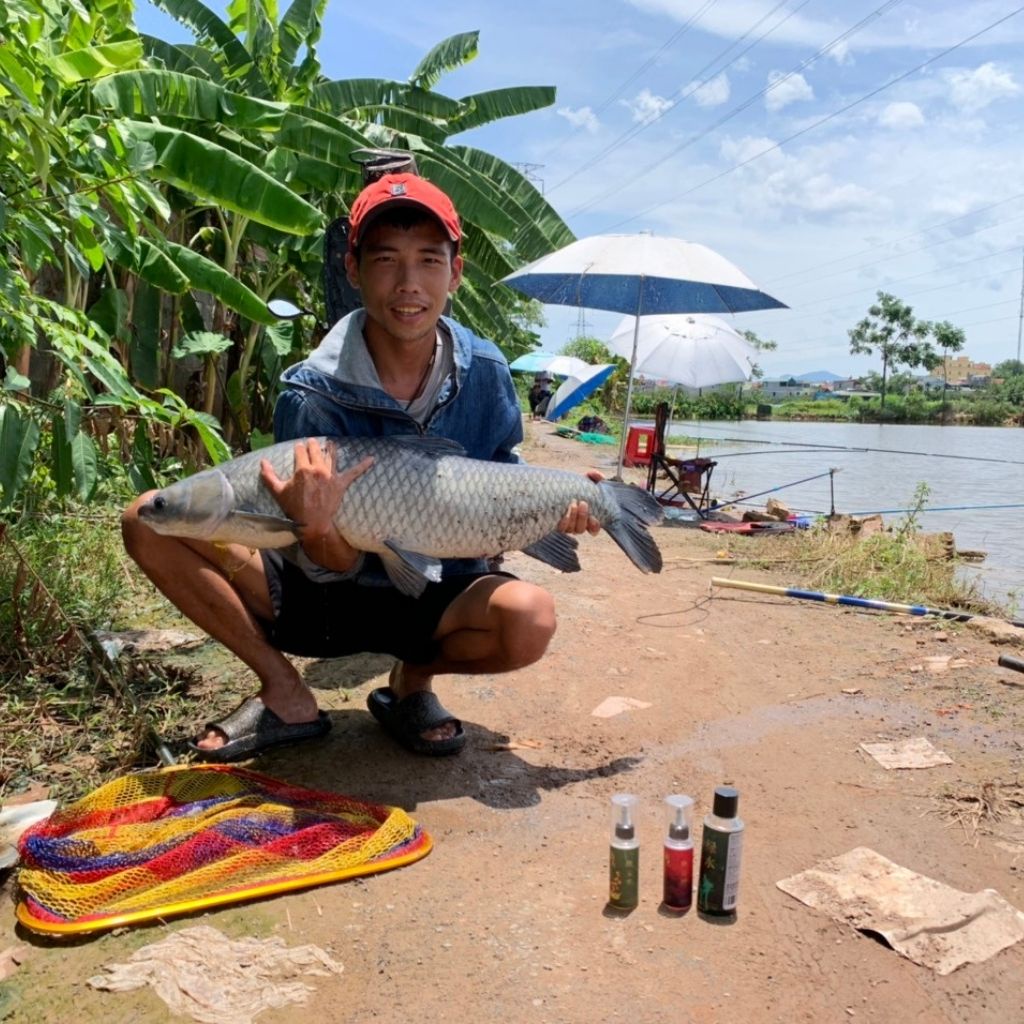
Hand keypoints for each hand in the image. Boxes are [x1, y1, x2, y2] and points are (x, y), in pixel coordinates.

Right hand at [261, 440, 373, 567]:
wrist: (311, 523)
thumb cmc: (294, 508)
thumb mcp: (278, 492)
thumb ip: (269, 475)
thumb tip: (262, 461)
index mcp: (302, 469)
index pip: (301, 451)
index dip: (299, 448)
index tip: (299, 448)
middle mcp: (318, 469)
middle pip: (316, 449)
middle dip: (313, 445)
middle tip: (312, 443)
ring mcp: (331, 475)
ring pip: (332, 455)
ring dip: (331, 448)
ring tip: (330, 443)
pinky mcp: (341, 484)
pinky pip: (354, 473)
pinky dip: (363, 465)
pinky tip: (372, 459)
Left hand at [558, 470, 602, 535]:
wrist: (553, 488)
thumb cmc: (572, 486)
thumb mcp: (583, 481)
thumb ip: (593, 477)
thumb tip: (599, 475)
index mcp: (586, 518)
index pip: (593, 529)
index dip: (594, 526)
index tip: (593, 518)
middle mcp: (576, 524)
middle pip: (581, 529)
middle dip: (583, 516)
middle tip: (583, 503)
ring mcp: (565, 526)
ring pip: (571, 529)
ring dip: (573, 517)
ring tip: (572, 504)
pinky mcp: (555, 525)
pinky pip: (560, 528)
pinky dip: (563, 522)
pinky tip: (563, 513)